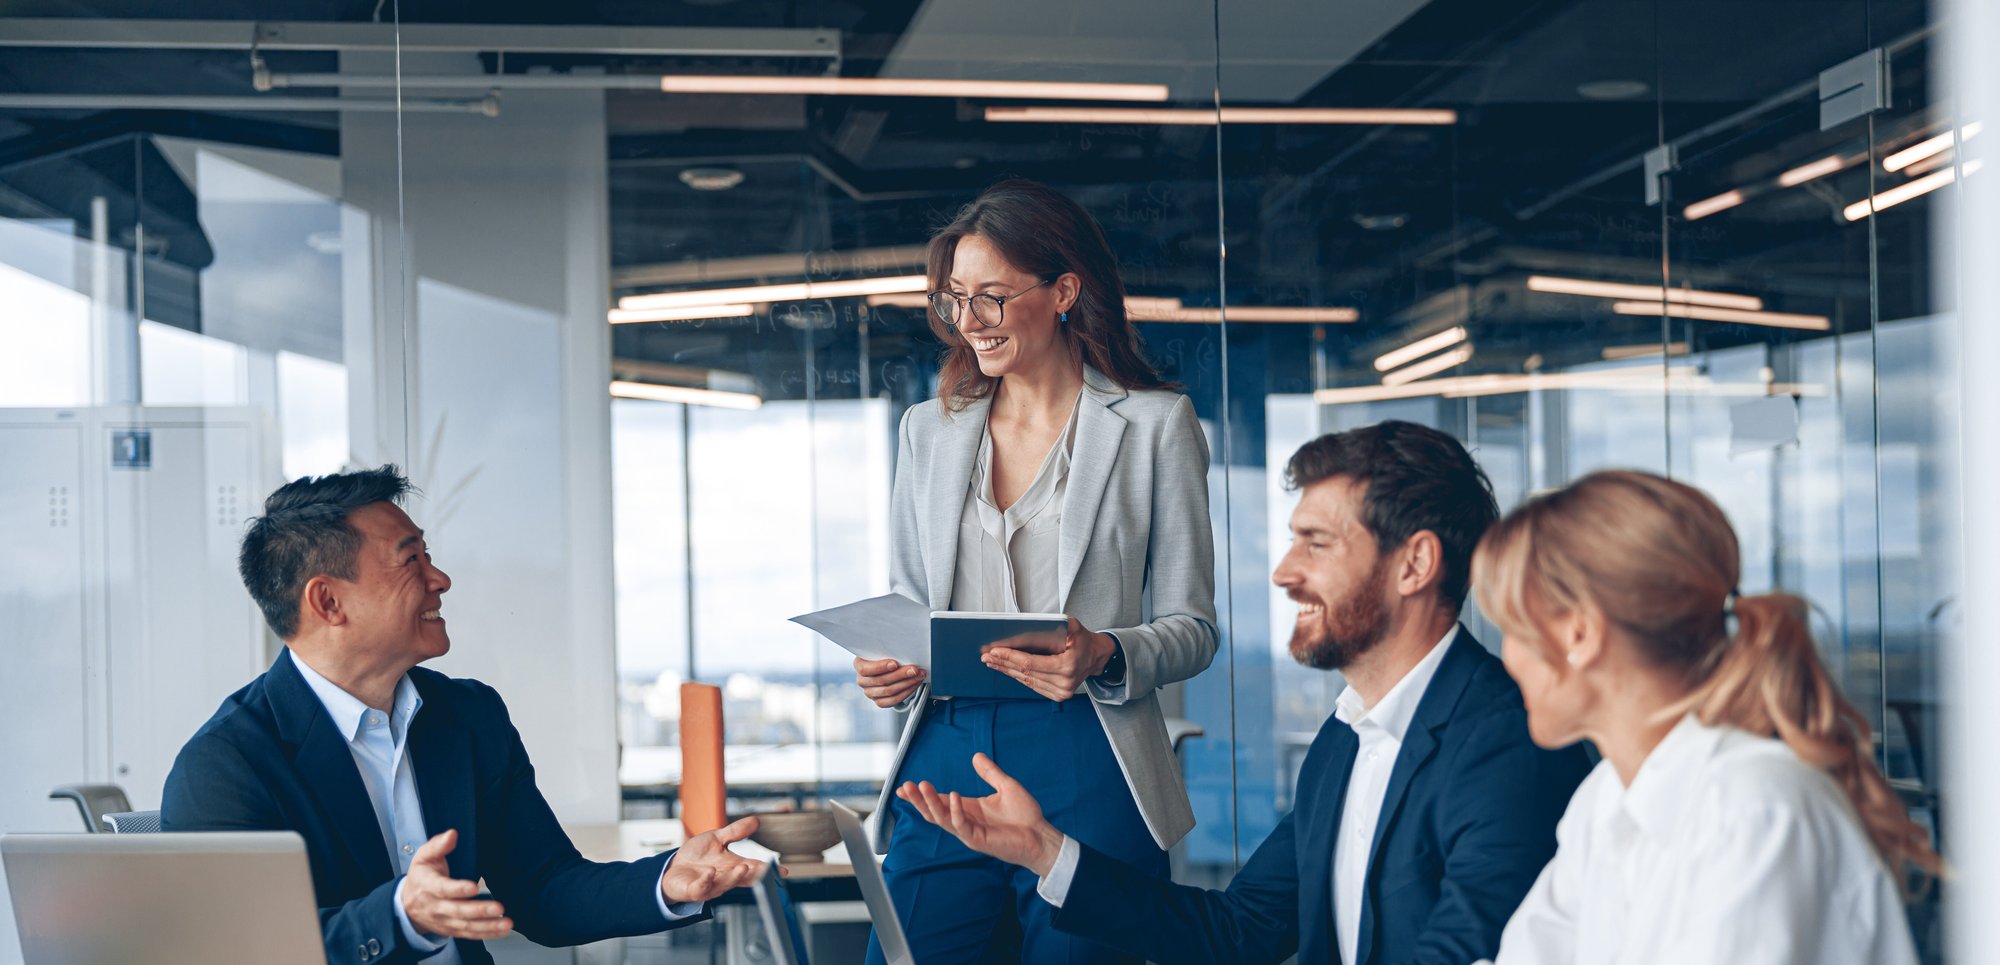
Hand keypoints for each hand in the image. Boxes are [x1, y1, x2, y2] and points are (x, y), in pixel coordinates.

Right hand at [402, 829, 511, 940]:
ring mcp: (445, 920)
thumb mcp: (423, 857)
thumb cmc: (421, 877)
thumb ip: (438, 845)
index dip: (458, 889)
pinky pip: (470, 934)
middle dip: (479, 910)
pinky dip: (487, 933)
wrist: (407, 906)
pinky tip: (502, 930)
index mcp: (428, 886)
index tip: (474, 887)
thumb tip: (451, 834)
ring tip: (506, 923)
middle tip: (498, 907)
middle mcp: (436, 906)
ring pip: (466, 926)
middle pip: (458, 911)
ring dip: (488, 925)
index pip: (443, 889)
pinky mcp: (452, 929)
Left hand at [662, 816, 774, 903]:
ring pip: (726, 884)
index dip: (768, 869)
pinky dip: (707, 880)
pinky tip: (710, 872)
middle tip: (766, 870)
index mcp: (732, 866)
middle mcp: (724, 878)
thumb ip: (735, 832)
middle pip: (744, 878)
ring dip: (735, 877)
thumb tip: (755, 820)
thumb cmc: (696, 857)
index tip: (782, 870)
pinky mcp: (695, 890)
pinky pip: (702, 887)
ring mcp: (711, 886)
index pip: (754, 868)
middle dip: (755, 875)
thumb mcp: (716, 839)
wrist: (672, 868)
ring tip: (743, 867)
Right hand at [854, 656, 924, 707]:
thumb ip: (888, 650)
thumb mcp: (883, 649)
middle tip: (914, 669)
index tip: (895, 663)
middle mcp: (862, 680)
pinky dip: (906, 692)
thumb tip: (903, 649)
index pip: (865, 669)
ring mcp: (870, 693)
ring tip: (918, 676)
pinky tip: (914, 684)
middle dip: (901, 674)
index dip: (880, 667)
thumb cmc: (885, 655)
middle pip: (881, 680)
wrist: (887, 667)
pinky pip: (892, 700)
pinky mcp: (879, 701)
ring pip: (889, 691)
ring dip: (907, 683)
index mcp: (859, 665)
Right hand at [897, 753, 1065, 875]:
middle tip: (905, 786)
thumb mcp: (1006, 786)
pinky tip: (953, 796)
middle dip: (918, 800)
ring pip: (941, 819)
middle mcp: (965, 820)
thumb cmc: (1025, 815)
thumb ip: (990, 773)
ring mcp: (969, 832)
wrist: (1040, 835)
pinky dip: (955, 811)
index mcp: (969, 809)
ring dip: (930, 803)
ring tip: (920, 787)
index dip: (923, 794)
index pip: (940, 801)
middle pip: (934, 811)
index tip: (906, 785)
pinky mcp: (978, 840)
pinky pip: (961, 826)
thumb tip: (976, 756)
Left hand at [980, 617, 1113, 700]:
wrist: (1096, 656)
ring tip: (992, 662)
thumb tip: (1028, 627)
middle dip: (1003, 663)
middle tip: (986, 656)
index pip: (1031, 663)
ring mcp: (1061, 692)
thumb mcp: (1072, 626)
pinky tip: (1006, 669)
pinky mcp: (1058, 695)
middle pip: (1025, 673)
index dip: (1010, 657)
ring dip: (1007, 670)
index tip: (994, 651)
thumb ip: (1053, 626)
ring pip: (1026, 681)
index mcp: (1067, 666)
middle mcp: (1065, 683)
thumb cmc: (1082, 639)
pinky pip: (1032, 686)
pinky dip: (1017, 677)